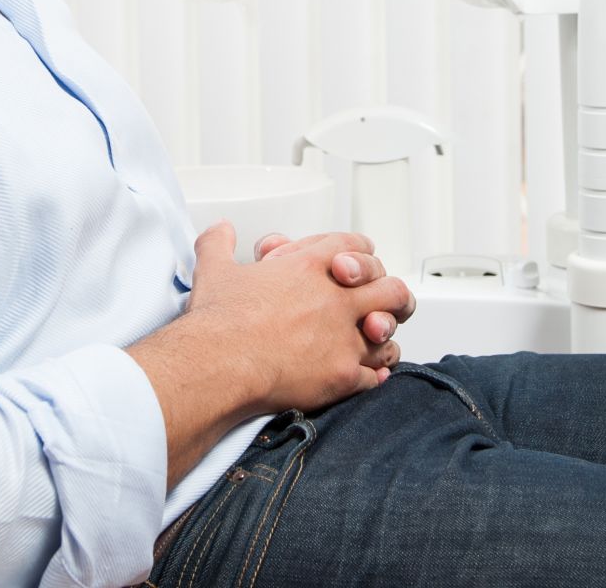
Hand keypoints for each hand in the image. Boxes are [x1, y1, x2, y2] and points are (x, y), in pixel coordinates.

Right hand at [185, 222, 412, 411]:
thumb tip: (220, 229)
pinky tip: (365, 375)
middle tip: (378, 304)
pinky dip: (372, 375)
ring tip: (373, 342)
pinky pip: (374, 375)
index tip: (354, 266)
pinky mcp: (343, 376)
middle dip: (389, 296)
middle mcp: (336, 300)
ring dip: (382, 339)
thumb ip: (219, 243)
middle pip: (391, 290)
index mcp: (310, 267)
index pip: (358, 247)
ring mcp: (344, 339)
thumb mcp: (215, 269)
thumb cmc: (219, 321)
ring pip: (388, 336)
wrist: (218, 365)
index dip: (360, 255)